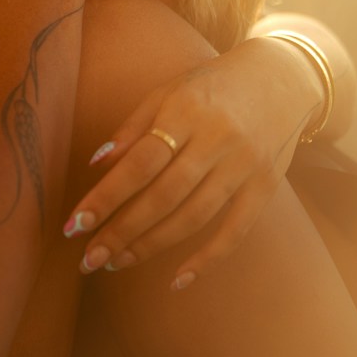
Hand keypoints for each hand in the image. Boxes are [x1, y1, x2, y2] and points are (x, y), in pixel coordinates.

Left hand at [62, 34, 324, 289]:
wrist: (282, 77)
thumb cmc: (212, 87)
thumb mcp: (168, 92)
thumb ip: (132, 128)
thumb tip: (95, 165)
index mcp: (185, 111)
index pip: (139, 163)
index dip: (106, 197)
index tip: (74, 225)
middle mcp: (217, 139)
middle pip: (163, 195)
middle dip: (122, 231)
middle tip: (89, 258)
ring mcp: (245, 165)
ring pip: (194, 216)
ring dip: (152, 245)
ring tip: (117, 261)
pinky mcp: (266, 186)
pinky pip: (236, 231)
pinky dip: (207, 259)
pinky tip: (177, 280)